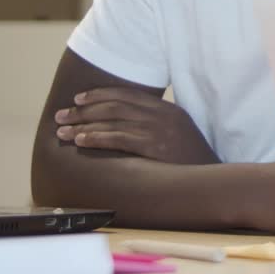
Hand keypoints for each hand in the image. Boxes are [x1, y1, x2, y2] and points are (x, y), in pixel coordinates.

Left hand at [54, 86, 218, 164]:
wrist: (213, 179)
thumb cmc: (192, 163)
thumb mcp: (178, 136)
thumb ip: (156, 126)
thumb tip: (125, 125)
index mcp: (168, 109)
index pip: (128, 94)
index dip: (100, 94)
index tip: (79, 99)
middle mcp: (163, 115)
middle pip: (115, 105)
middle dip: (84, 110)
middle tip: (61, 115)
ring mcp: (159, 130)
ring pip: (113, 120)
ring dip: (83, 124)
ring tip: (63, 132)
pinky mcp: (154, 146)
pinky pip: (118, 138)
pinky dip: (96, 137)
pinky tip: (81, 141)